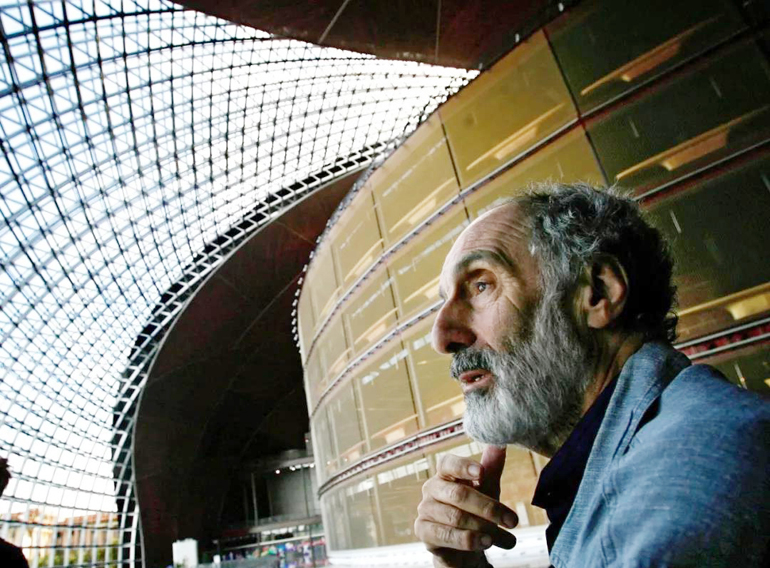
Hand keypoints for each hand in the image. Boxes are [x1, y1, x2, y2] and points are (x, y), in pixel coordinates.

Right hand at [414, 445, 517, 567]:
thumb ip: (492, 467)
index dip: (463, 466)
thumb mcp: (487, 489)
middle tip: (513, 520)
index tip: (481, 472)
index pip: (447, 463)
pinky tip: (485, 543)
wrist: (463, 547)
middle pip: (458, 494)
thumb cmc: (475, 512)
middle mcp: (431, 488)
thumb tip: (501, 443)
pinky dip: (467, 540)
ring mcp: (424, 510)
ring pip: (455, 517)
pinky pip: (444, 535)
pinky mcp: (423, 532)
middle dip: (488, 508)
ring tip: (505, 539)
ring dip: (483, 528)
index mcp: (445, 474)